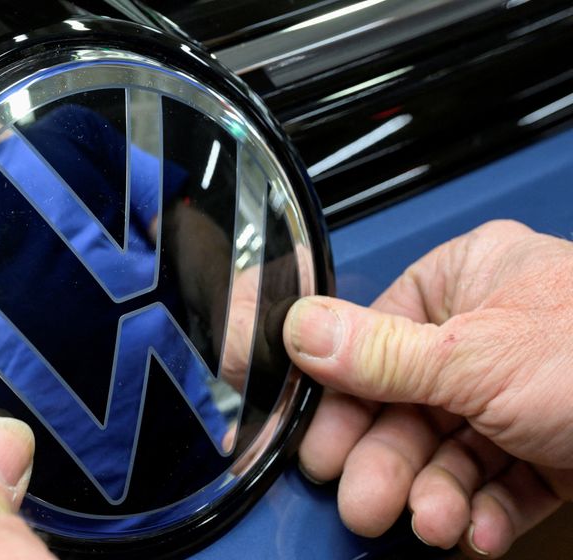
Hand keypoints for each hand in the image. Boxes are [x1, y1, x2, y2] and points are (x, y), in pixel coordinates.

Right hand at [284, 220, 572, 556]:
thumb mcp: (478, 356)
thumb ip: (380, 353)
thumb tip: (300, 330)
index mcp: (470, 279)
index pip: (375, 337)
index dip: (343, 397)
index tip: (319, 441)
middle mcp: (491, 331)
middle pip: (410, 402)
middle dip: (389, 460)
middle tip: (364, 500)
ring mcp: (523, 389)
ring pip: (453, 447)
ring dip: (436, 492)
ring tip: (431, 522)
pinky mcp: (553, 442)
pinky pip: (500, 478)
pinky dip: (485, 508)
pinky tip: (476, 530)